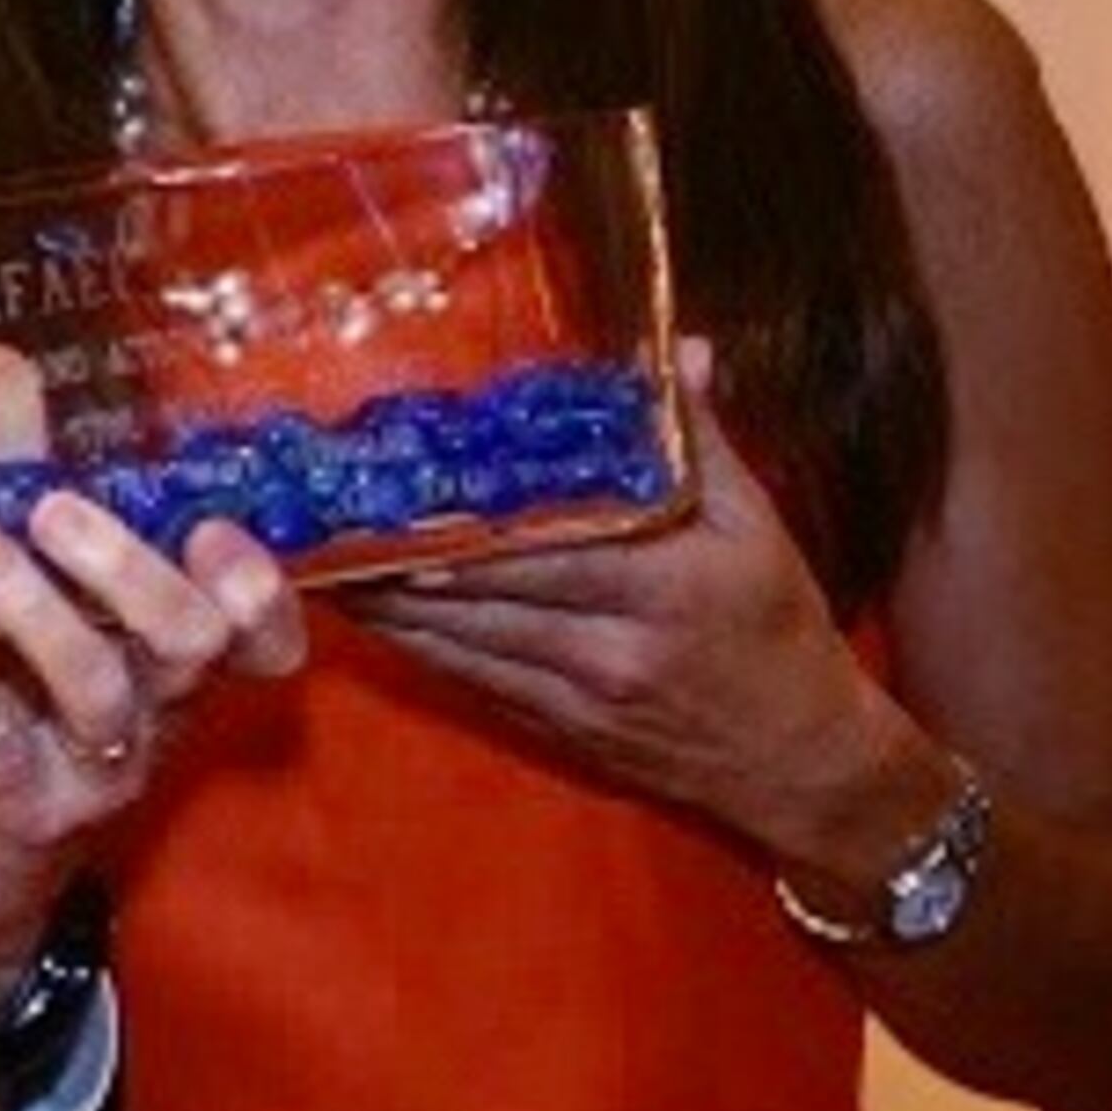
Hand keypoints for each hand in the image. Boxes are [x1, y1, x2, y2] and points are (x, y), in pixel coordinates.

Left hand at [0, 350, 307, 1014]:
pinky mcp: (27, 808)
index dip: (257, 583)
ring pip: (102, 690)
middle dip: (130, 569)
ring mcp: (98, 763)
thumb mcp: (17, 572)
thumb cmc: (12, 689)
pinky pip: (2, 749)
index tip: (209, 526)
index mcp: (176, 648)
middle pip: (192, 640)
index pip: (265, 626)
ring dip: (40, 614)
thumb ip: (12, 470)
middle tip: (53, 509)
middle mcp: (159, 705)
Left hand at [343, 340, 896, 848]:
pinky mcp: (549, 728)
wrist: (796, 760)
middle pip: (474, 597)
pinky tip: (368, 613)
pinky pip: (464, 677)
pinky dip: (413, 642)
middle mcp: (608, 648)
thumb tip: (679, 350)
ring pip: (454, 642)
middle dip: (392, 559)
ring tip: (315, 559)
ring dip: (382, 604)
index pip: (537, 550)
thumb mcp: (759, 527)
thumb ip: (704, 442)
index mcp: (664, 586)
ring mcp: (572, 697)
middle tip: (320, 513)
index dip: (455, 528)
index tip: (391, 489)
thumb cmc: (778, 630)